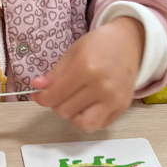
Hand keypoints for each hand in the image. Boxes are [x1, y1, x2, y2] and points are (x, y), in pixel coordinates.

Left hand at [32, 17, 144, 131]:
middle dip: (56, 104)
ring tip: (74, 102)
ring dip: (73, 116)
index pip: (55, 95)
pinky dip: (90, 118)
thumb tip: (37, 88)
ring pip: (84, 124)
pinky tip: (89, 104)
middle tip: (59, 94)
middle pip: (66, 111)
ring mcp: (114, 99)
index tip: (38, 96)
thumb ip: (55, 73)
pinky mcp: (123, 107)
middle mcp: (102, 87)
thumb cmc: (99, 44)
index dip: (42, 98)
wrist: (129, 43)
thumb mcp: (73, 52)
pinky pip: (100, 124)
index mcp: (86, 69)